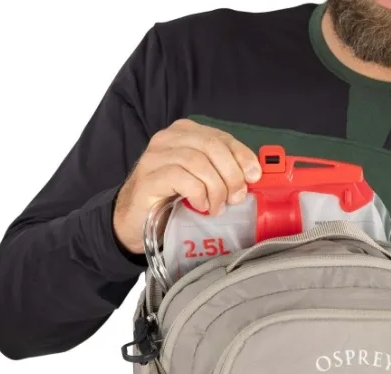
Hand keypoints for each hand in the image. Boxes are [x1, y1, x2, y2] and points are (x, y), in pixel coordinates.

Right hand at [113, 119, 261, 253]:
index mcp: (185, 134)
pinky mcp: (148, 177)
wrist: (136, 221)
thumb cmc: (171, 200)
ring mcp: (155, 157)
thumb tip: (252, 177)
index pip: (221, 137)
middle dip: (231, 174)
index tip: (254, 176)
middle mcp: (168, 140)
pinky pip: (180, 177)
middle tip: (236, 197)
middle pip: (212, 146)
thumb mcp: (201, 182)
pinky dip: (197, 193)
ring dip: (215, 188)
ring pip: (197, 161)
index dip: (242, 155)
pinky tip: (200, 206)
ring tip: (217, 207)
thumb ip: (221, 173)